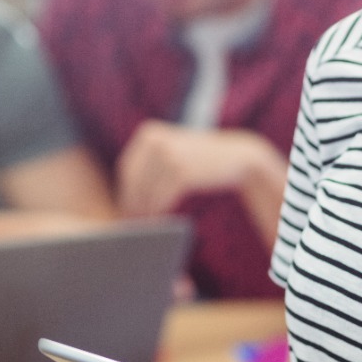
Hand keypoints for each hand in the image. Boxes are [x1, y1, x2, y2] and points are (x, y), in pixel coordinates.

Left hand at [116, 121, 273, 217]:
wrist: (238, 156)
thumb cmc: (201, 160)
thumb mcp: (172, 151)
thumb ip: (149, 165)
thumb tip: (123, 198)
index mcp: (148, 133)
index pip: (127, 169)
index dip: (126, 193)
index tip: (127, 212)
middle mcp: (155, 140)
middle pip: (134, 182)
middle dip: (133, 206)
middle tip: (134, 226)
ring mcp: (168, 155)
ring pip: (147, 193)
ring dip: (146, 213)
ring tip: (147, 228)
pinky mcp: (181, 171)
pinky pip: (162, 198)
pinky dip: (159, 213)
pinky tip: (161, 224)